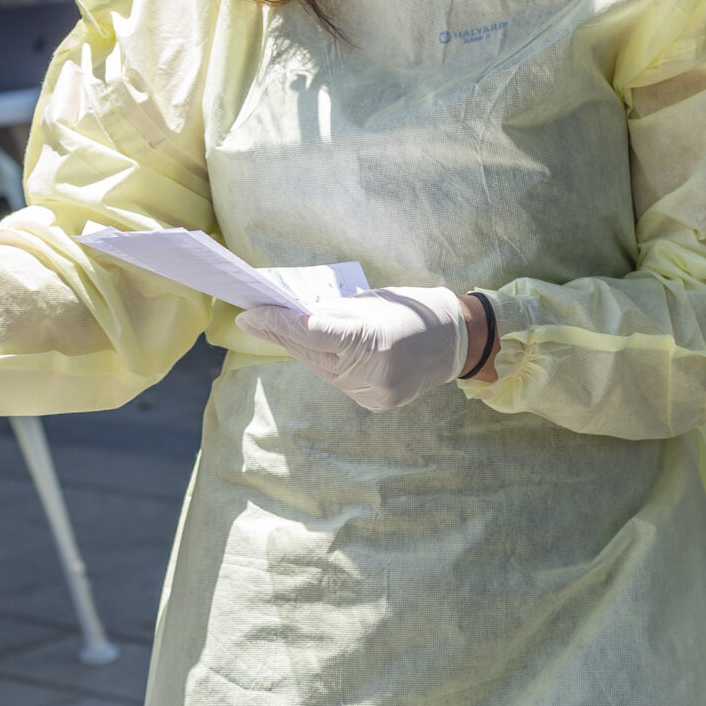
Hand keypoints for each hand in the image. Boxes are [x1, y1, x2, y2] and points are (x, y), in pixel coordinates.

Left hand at [236, 287, 468, 410]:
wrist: (454, 341)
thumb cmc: (410, 309)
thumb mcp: (369, 302)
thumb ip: (330, 313)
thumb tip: (286, 317)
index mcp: (374, 341)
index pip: (311, 332)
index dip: (277, 323)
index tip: (250, 312)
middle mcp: (374, 373)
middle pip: (311, 354)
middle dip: (280, 334)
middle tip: (252, 318)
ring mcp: (375, 393)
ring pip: (321, 370)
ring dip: (298, 349)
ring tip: (274, 328)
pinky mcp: (377, 403)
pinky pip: (338, 381)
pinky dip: (323, 364)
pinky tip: (309, 349)